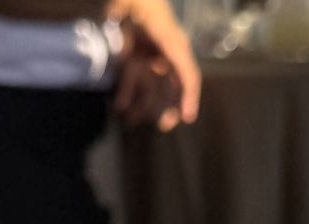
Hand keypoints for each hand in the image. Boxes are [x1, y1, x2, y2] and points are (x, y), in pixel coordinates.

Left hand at [115, 0, 199, 131]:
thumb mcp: (128, 7)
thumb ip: (131, 32)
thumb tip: (125, 56)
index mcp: (171, 42)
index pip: (187, 73)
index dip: (189, 96)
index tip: (188, 117)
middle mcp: (166, 52)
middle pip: (175, 85)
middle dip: (171, 107)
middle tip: (165, 126)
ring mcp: (151, 56)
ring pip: (153, 87)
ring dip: (144, 106)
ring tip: (131, 121)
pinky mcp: (137, 58)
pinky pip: (136, 81)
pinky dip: (128, 94)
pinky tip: (120, 106)